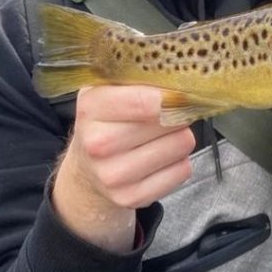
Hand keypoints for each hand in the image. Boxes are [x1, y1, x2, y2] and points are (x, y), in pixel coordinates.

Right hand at [52, 85, 194, 251]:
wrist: (87, 170)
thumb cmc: (106, 122)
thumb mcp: (109, 89)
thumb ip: (140, 77)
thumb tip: (184, 74)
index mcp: (91, 107)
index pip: (148, 100)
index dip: (174, 94)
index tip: (182, 91)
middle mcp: (98, 144)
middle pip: (170, 120)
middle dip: (177, 112)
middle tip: (168, 112)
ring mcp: (114, 175)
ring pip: (182, 144)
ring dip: (180, 136)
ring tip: (162, 136)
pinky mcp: (132, 197)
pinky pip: (182, 170)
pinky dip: (179, 161)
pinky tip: (161, 157)